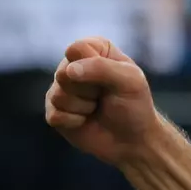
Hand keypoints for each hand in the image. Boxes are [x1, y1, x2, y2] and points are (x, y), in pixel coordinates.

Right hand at [44, 37, 164, 166]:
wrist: (133, 140)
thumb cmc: (135, 106)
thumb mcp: (131, 80)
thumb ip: (102, 67)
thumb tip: (68, 71)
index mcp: (95, 49)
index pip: (77, 49)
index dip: (93, 67)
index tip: (113, 79)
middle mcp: (74, 65)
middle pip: (64, 73)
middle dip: (89, 90)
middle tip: (105, 96)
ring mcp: (62, 88)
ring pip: (58, 95)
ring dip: (84, 107)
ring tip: (97, 108)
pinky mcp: (55, 110)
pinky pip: (55, 114)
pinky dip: (75, 121)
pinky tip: (86, 120)